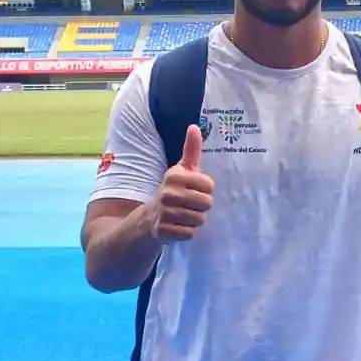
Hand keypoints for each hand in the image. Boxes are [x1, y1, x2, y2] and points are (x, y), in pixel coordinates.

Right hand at [150, 124, 214, 242]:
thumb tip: (195, 126)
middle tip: (189, 205)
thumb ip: (191, 150)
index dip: (206, 190)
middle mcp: (168, 193)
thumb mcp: (183, 170)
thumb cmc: (174, 191)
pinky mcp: (164, 231)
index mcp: (174, 176)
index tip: (194, 189)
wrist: (151, 218)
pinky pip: (190, 233)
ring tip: (184, 215)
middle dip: (202, 206)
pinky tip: (178, 226)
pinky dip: (187, 232)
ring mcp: (165, 213)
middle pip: (207, 203)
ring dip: (195, 220)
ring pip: (199, 219)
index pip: (209, 185)